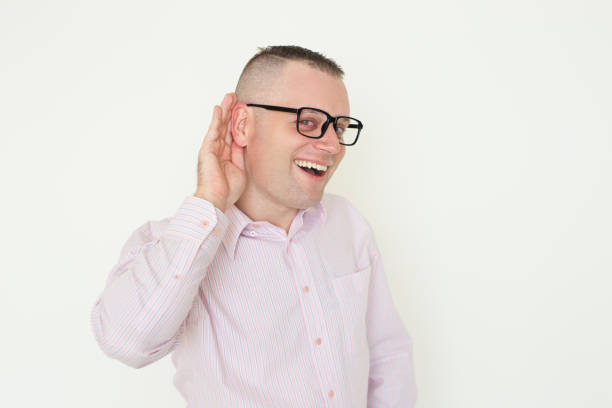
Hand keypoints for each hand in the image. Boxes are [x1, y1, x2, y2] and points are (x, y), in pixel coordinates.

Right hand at [194, 93, 245, 211]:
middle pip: (225, 126)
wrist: (217, 199)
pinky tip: (219, 109)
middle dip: (231, 111)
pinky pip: (213, 131)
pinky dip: (216, 119)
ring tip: (229, 97)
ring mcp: (212, 149)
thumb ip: (241, 154)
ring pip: (219, 125)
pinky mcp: (207, 149)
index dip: (237, 122)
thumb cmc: (227, 190)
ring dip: (224, 110)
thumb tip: (246, 142)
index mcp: (226, 155)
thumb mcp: (240, 169)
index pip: (232, 134)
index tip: (243, 110)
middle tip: (236, 97)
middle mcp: (218, 150)